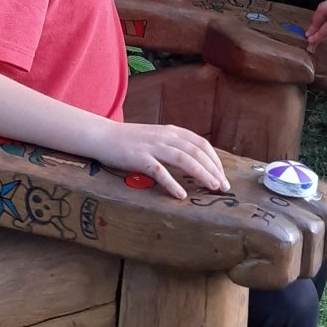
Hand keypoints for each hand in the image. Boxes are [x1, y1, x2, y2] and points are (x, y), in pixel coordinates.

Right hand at [97, 120, 230, 200]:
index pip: (201, 144)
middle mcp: (165, 137)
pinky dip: (172, 183)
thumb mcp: (156, 138)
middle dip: (214, 169)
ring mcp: (153, 147)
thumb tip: (195, 164)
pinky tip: (181, 195)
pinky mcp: (139, 158)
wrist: (102, 136)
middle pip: (197, 152)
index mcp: (172, 131)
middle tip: (224, 187)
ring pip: (184, 159)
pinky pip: (160, 171)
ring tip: (212, 188)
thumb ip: (174, 146)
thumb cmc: (130, 141)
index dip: (215, 159)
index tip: (223, 175)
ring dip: (201, 174)